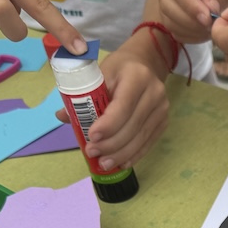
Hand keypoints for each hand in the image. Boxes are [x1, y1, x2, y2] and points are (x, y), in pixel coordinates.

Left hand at [56, 40, 169, 170]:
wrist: (145, 64)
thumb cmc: (117, 70)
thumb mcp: (99, 73)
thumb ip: (82, 95)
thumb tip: (63, 117)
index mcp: (137, 76)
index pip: (123, 105)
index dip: (108, 124)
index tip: (91, 137)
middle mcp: (154, 92)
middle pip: (132, 125)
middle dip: (111, 143)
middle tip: (92, 152)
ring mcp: (162, 109)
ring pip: (141, 137)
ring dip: (120, 154)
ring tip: (103, 163)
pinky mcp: (163, 121)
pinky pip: (148, 143)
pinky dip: (133, 155)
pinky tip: (121, 163)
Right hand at [157, 0, 227, 42]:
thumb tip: (209, 10)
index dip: (191, 6)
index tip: (209, 19)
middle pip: (168, 6)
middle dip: (190, 21)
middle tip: (212, 27)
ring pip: (168, 20)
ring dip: (190, 31)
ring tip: (211, 29)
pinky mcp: (169, 12)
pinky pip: (173, 29)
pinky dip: (189, 36)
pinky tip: (205, 33)